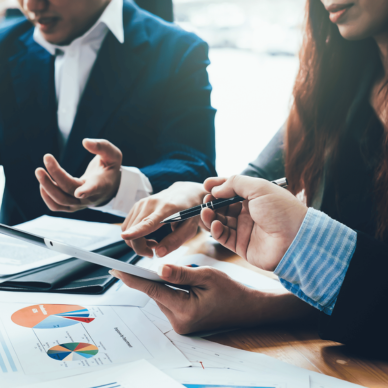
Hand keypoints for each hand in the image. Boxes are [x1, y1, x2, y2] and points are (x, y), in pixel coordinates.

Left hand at [35, 139, 121, 211]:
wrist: (109, 187)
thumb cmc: (110, 168)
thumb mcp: (112, 155)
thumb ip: (101, 146)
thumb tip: (85, 142)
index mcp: (102, 184)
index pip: (95, 188)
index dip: (87, 191)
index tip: (79, 193)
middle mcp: (91, 197)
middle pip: (70, 190)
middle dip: (56, 175)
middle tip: (47, 157)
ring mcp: (80, 203)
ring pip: (61, 201)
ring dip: (47, 187)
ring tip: (39, 171)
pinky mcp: (72, 206)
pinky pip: (56, 207)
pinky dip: (46, 197)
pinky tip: (42, 184)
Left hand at [110, 264, 263, 333]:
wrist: (246, 309)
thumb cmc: (230, 291)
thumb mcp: (207, 276)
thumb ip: (181, 273)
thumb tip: (159, 269)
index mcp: (185, 310)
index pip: (153, 289)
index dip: (133, 278)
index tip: (116, 270)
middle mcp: (179, 322)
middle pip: (157, 293)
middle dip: (154, 277)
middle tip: (154, 264)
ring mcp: (181, 325)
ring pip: (162, 297)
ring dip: (166, 284)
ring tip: (185, 277)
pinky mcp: (183, 323)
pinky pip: (170, 302)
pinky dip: (171, 290)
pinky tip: (183, 285)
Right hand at [120, 181, 208, 257]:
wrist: (185, 192)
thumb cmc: (189, 212)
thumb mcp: (190, 229)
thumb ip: (175, 241)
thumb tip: (158, 254)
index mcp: (167, 209)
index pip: (149, 222)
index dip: (136, 231)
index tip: (125, 236)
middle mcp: (152, 203)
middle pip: (134, 230)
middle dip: (140, 248)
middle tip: (154, 251)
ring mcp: (142, 203)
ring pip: (128, 230)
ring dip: (137, 242)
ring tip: (154, 242)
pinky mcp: (137, 205)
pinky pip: (128, 226)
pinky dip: (134, 235)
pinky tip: (147, 235)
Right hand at [201, 176, 307, 270]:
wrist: (296, 240)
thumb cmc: (282, 210)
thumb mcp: (259, 188)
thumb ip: (235, 183)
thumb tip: (216, 189)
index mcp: (254, 197)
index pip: (231, 189)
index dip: (218, 186)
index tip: (206, 185)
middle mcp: (248, 213)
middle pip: (223, 206)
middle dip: (212, 202)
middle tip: (206, 200)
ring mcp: (244, 229)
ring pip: (220, 221)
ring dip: (210, 216)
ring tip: (206, 212)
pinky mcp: (241, 245)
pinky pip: (223, 237)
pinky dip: (216, 230)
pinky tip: (215, 225)